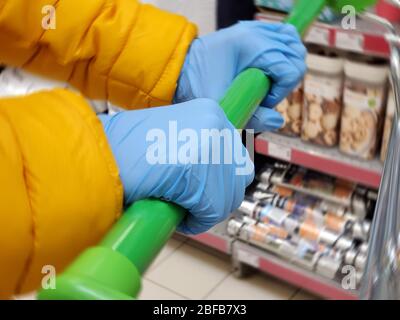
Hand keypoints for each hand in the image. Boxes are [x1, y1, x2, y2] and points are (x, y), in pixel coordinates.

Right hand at [99, 99, 253, 233]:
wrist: (94, 152)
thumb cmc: (125, 150)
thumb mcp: (173, 137)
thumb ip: (199, 149)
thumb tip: (217, 178)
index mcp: (210, 111)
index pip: (236, 154)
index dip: (221, 177)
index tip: (204, 187)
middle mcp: (216, 122)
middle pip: (239, 176)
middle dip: (217, 195)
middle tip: (189, 203)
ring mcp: (209, 145)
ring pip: (227, 197)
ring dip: (205, 209)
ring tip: (177, 207)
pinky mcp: (198, 172)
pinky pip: (211, 211)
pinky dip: (195, 221)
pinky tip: (173, 212)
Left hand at [175, 21, 306, 132]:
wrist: (181, 70)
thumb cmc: (197, 87)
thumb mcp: (222, 107)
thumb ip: (251, 118)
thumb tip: (278, 121)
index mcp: (250, 46)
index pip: (289, 69)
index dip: (281, 92)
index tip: (262, 102)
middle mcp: (255, 32)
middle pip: (296, 56)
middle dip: (286, 81)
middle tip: (266, 94)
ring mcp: (255, 29)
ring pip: (293, 43)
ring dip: (288, 65)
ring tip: (270, 82)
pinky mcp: (253, 31)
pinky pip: (283, 35)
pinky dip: (284, 50)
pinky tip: (273, 65)